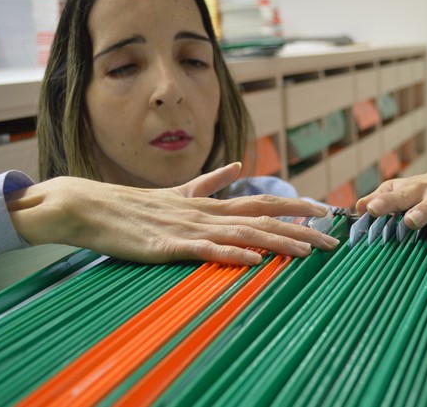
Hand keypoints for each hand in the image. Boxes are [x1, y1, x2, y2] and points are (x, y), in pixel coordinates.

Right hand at [6, 163, 338, 265]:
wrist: (91, 205)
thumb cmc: (135, 203)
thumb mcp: (179, 190)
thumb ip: (209, 181)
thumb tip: (236, 168)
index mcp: (211, 201)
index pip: (264, 200)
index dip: (297, 205)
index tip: (326, 211)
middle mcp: (207, 211)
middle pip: (264, 217)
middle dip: (302, 228)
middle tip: (334, 239)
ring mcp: (189, 228)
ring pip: (242, 232)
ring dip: (277, 242)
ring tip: (308, 250)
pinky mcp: (168, 245)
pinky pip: (205, 250)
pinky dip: (231, 253)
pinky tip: (253, 260)